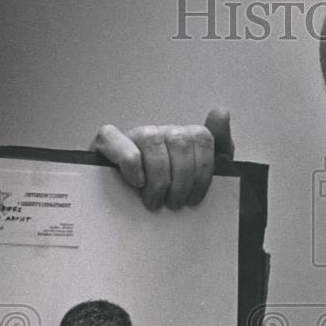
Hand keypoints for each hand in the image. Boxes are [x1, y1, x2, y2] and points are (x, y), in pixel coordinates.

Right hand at [90, 107, 234, 210]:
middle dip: (182, 179)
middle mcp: (158, 133)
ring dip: (158, 177)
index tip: (195, 197)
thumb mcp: (198, 178)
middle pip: (180, 140)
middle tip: (174, 203)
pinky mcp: (105, 143)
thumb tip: (221, 112)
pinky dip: (130, 163)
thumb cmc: (165, 197)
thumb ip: (218, 148)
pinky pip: (115, 138)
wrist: (123, 213)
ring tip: (155, 200)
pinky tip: (136, 182)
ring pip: (152, 139)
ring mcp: (132, 135)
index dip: (203, 171)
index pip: (202, 137)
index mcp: (181, 139)